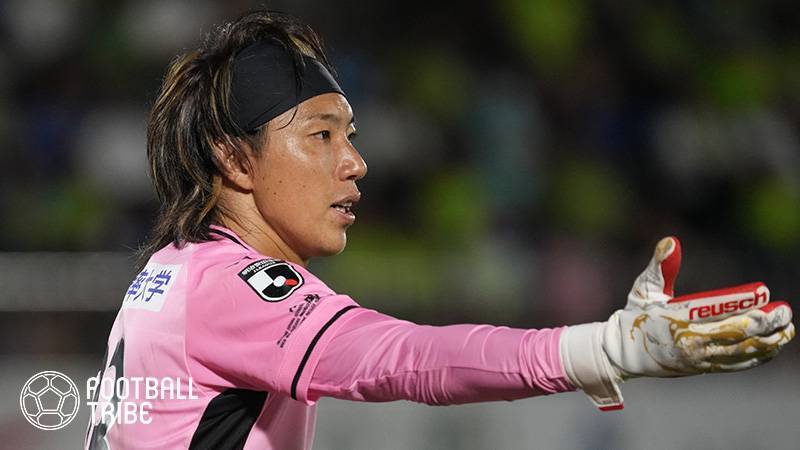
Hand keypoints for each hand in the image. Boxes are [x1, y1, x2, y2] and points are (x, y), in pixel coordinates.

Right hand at [604, 237, 793, 378]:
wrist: (624, 354)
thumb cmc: (635, 314)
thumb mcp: (644, 287)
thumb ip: (661, 265)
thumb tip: (671, 241)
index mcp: (673, 317)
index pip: (713, 308)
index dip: (740, 301)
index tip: (764, 292)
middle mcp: (688, 340)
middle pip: (734, 332)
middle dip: (763, 322)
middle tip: (784, 310)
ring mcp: (697, 357)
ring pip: (740, 351)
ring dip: (768, 341)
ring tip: (787, 328)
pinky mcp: (703, 368)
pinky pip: (736, 364)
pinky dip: (758, 357)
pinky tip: (774, 346)